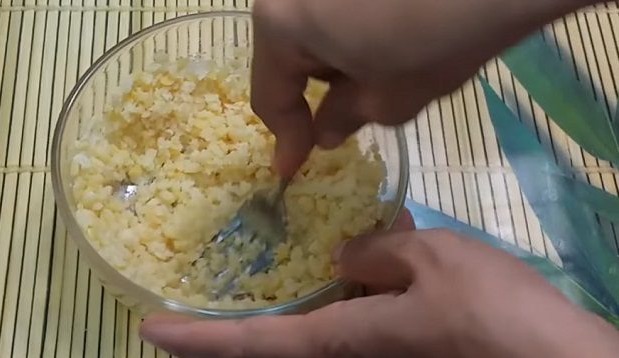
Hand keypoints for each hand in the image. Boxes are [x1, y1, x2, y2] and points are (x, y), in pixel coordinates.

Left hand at [140, 210, 618, 357]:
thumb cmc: (492, 314)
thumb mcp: (432, 260)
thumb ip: (378, 253)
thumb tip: (345, 257)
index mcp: (342, 339)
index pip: (252, 342)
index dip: (197, 337)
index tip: (149, 327)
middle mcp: (349, 354)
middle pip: (276, 339)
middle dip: (234, 322)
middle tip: (199, 290)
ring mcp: (377, 351)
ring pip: (321, 320)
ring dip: (302, 290)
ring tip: (292, 250)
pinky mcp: (403, 344)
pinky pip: (358, 312)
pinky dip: (351, 280)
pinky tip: (366, 246)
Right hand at [251, 0, 597, 176]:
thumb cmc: (434, 39)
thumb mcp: (388, 97)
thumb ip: (345, 118)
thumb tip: (326, 132)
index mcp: (281, 23)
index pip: (271, 93)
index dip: (286, 138)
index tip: (295, 169)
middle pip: (292, 55)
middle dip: (319, 91)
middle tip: (350, 119)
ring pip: (318, 28)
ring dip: (339, 59)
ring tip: (389, 72)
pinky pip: (342, 8)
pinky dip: (358, 30)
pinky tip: (399, 37)